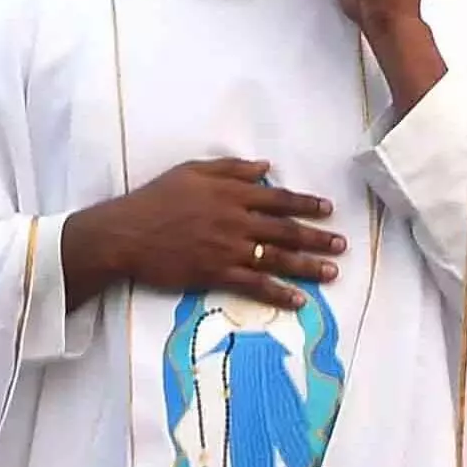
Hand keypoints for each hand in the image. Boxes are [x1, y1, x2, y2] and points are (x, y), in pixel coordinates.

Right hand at [65, 157, 342, 309]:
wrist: (125, 233)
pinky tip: (298, 300)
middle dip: (316, 237)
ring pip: (276, 258)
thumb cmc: (155, 199)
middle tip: (341, 245)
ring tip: (332, 272)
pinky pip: (254, 285)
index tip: (327, 209)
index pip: (278, 199)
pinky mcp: (215, 273)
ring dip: (307, 266)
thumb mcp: (192, 171)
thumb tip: (266, 167)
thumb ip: (232, 168)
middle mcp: (235, 220)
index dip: (305, 204)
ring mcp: (227, 248)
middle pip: (284, 229)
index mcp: (231, 193)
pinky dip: (278, 293)